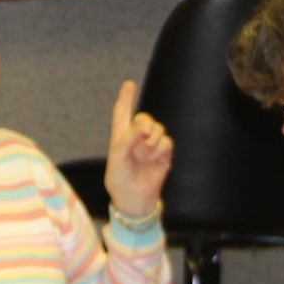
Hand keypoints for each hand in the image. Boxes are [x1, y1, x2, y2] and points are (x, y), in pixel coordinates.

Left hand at [105, 78, 175, 221]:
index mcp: (121, 138)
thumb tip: (142, 129)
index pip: (122, 113)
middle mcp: (136, 140)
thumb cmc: (119, 181)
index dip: (126, 98)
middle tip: (143, 133)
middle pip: (144, 118)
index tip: (130, 83)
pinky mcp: (163, 156)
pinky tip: (157, 157)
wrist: (134, 200)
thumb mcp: (116, 159)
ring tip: (148, 151)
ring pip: (158, 129)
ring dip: (154, 136)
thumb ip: (126, 141)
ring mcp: (150, 147)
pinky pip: (167, 142)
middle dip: (145, 122)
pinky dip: (162, 146)